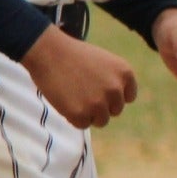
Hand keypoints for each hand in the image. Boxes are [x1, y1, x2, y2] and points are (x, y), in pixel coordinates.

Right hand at [21, 24, 137, 127]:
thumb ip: (115, 81)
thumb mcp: (105, 63)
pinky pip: (82, 124)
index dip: (112, 96)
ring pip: (101, 120)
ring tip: (74, 97)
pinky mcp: (80, 114)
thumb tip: (116, 103)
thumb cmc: (74, 56)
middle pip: (115, 110)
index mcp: (125, 74)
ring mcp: (98, 103)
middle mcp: (115, 89)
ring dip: (89, 114)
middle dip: (101, 105)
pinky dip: (73, 117)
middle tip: (82, 92)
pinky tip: (65, 101)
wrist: (48, 52)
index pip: (128, 97)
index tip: (97, 88)